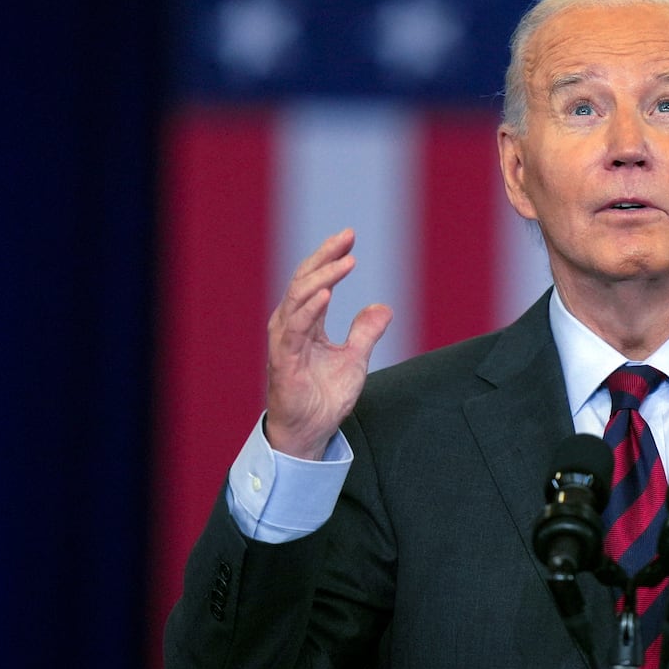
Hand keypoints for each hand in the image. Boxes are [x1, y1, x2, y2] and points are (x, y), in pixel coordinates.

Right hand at [265, 228, 392, 459]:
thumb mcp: (355, 359)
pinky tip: (326, 293)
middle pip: (305, 281)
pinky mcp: (283, 360)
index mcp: (305, 323)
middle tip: (346, 237)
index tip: (349, 236)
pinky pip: (295, 329)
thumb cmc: (325, 397)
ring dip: (323, 277)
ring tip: (345, 262)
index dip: (330, 257)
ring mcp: (285, 342)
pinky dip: (310, 309)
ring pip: (299, 299)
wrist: (311, 432)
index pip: (316, 280)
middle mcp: (290, 326)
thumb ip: (366, 332)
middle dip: (325, 257)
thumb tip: (384, 307)